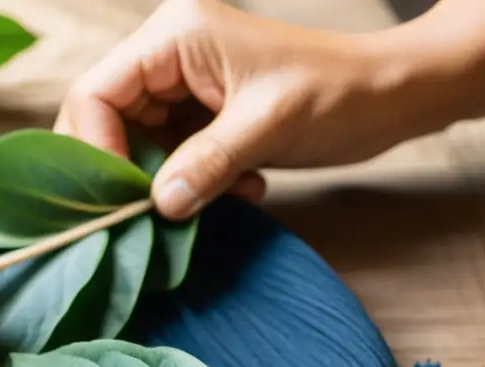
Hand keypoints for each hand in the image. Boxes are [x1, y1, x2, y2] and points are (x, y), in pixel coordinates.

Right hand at [54, 0, 430, 218]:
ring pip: (139, 146)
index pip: (96, 93)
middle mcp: (170, 56)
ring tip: (219, 195)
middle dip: (129, 171)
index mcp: (175, 36)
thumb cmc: (337, 93)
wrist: (390, 97)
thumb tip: (156, 205)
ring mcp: (186, 87)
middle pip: (109, 122)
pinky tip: (243, 189)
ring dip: (169, 182)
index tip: (122, 198)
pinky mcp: (204, 115)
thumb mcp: (266, 126)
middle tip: (152, 211)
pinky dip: (196, 183)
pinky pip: (173, 157)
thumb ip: (206, 163)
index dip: (94, 148)